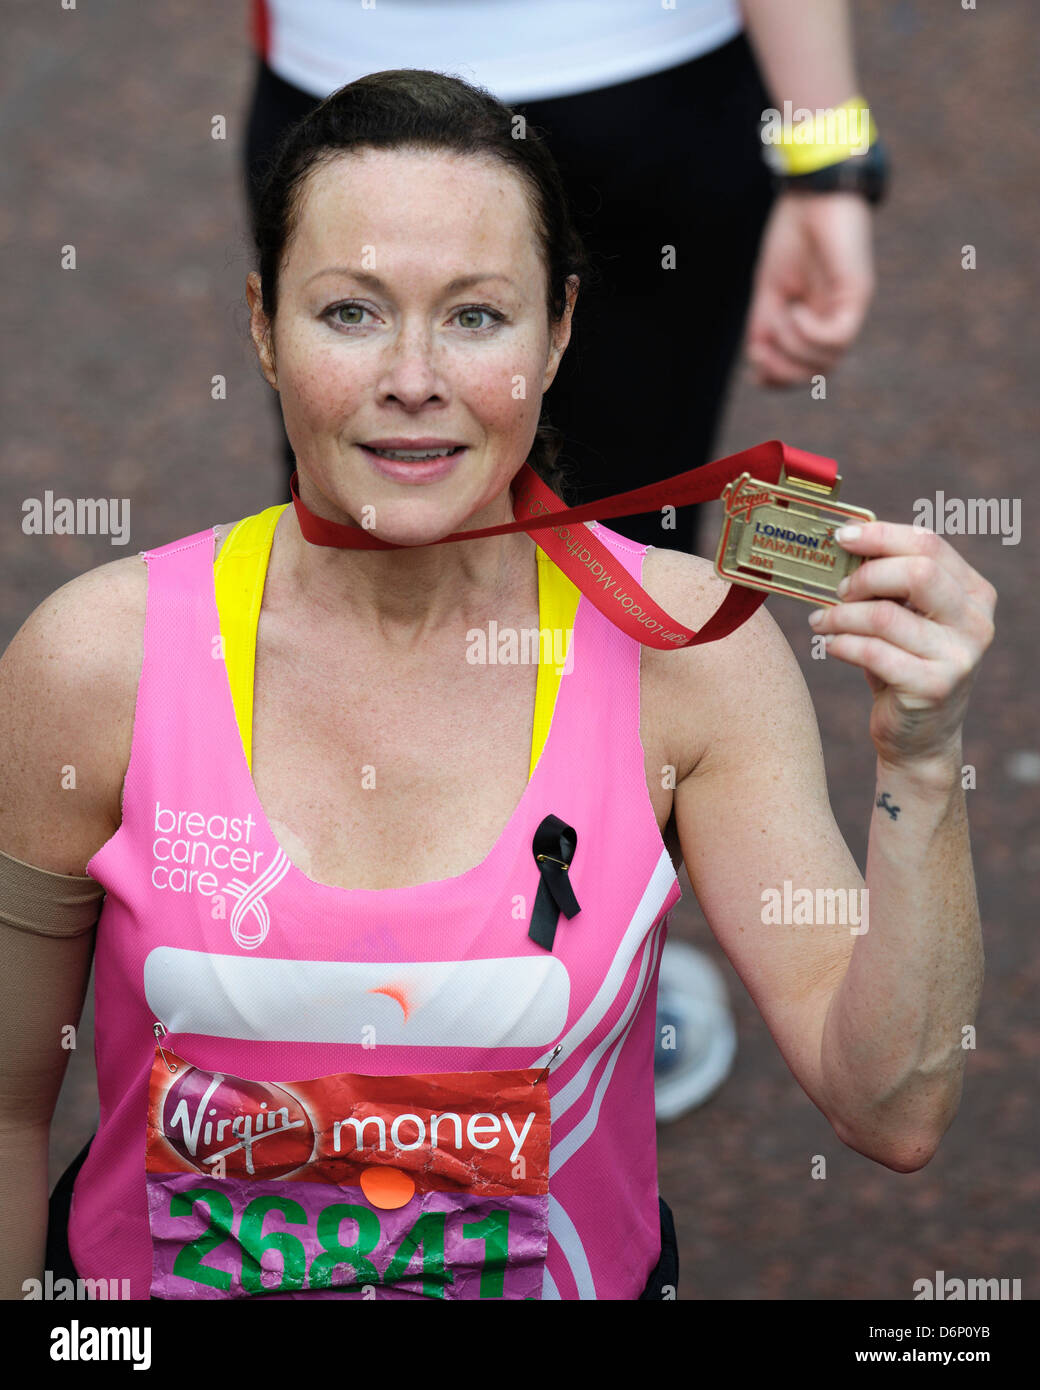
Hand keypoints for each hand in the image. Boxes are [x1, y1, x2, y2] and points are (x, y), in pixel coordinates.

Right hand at [745, 191, 874, 387]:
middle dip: (784, 368)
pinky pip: (837, 337)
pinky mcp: (857, 294)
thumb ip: (765, 327)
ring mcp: (848, 309)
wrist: (812, 194)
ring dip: (793, 344)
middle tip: (762, 346)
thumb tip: (759, 363)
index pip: (807, 370)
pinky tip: (796, 309)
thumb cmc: (792, 235)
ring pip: (827, 360)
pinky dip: (810, 333)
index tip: (756, 365)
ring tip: (783, 313)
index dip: (780, 378)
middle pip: (818, 373)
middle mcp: (836, 320)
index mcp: (816, 321)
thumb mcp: (770, 291)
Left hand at [807, 523, 996, 770]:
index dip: (881, 535)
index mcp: (973, 592)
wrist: (918, 737)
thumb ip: (889, 584)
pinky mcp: (934, 687)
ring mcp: (959, 656)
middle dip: (865, 576)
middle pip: (917, 572)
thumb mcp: (905, 618)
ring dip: (842, 615)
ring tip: (821, 622)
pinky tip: (831, 646)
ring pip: (886, 615)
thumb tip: (844, 545)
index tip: (842, 538)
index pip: (929, 545)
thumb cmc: (902, 665)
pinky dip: (842, 644)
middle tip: (837, 590)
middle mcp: (975, 621)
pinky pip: (874, 652)